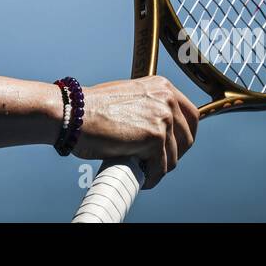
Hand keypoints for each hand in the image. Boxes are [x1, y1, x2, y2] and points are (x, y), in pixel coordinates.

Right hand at [72, 76, 198, 189]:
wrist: (74, 113)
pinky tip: (141, 178)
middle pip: (187, 137)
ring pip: (174, 156)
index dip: (184, 136)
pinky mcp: (155, 138)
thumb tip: (157, 130)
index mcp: (162, 86)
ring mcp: (163, 117)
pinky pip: (161, 168)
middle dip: (174, 154)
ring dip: (159, 167)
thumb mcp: (128, 97)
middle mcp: (167, 98)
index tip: (174, 148)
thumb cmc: (92, 108)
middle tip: (157, 163)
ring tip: (142, 170)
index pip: (191, 115)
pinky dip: (151, 178)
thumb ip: (146, 107)